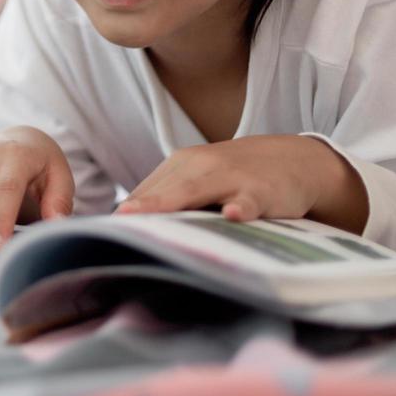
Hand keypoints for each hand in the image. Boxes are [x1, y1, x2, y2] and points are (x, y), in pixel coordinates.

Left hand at [115, 135, 368, 230]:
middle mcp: (200, 166)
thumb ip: (170, 200)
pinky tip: (234, 216)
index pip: (146, 192)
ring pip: (197, 191)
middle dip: (140, 208)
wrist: (295, 160)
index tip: (100, 235)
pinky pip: (249, 199)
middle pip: (164, 190)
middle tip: (115, 226)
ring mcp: (231, 176)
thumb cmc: (237, 177)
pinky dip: (241, 206)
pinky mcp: (262, 190)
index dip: (126, 214)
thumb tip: (127, 227)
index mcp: (181, 166)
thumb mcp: (201, 181)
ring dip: (174, 204)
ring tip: (147, 218)